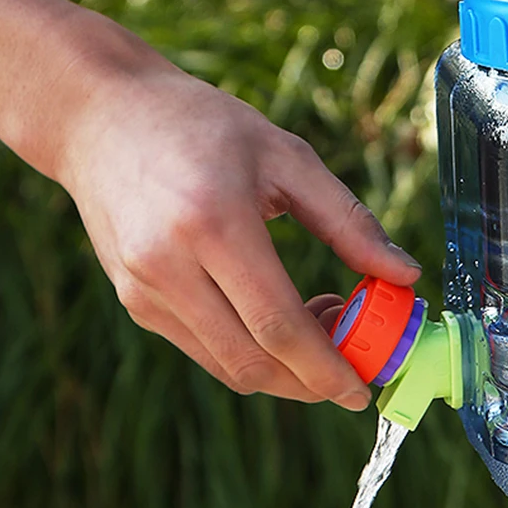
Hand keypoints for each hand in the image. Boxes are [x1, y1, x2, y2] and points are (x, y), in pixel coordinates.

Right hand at [57, 49, 420, 410]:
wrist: (102, 118)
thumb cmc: (204, 126)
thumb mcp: (288, 157)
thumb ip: (350, 223)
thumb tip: (405, 275)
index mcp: (213, 223)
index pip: (278, 325)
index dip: (327, 368)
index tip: (364, 389)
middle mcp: (167, 265)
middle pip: (252, 362)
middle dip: (311, 382)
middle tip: (354, 361)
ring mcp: (143, 290)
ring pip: (226, 366)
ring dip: (283, 369)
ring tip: (319, 323)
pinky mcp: (134, 302)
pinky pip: (203, 349)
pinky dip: (249, 351)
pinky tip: (275, 316)